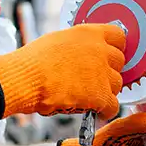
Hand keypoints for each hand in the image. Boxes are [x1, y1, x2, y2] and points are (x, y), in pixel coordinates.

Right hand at [0, 24, 125, 121]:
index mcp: (89, 33)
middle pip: (119, 61)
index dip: (114, 48)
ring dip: (106, 90)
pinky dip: (105, 111)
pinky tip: (96, 112)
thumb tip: (81, 52)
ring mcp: (102, 73)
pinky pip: (113, 106)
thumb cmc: (33, 61)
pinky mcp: (100, 96)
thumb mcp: (58, 40)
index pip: (119, 36)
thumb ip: (77, 44)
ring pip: (117, 84)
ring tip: (91, 96)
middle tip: (95, 78)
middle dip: (108, 70)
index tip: (107, 56)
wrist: (26, 79)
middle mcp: (100, 50)